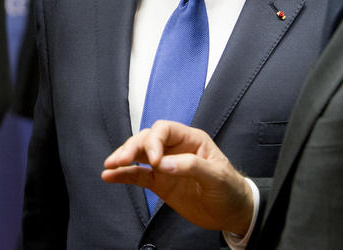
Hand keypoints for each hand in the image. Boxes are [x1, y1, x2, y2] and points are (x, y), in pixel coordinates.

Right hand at [101, 120, 252, 235]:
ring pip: (138, 155)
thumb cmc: (230, 189)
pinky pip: (137, 176)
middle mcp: (174, 149)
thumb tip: (163, 164)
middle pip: (146, 140)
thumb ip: (191, 166)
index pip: (164, 130)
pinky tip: (110, 176)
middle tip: (120, 160)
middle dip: (131, 148)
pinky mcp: (159, 183)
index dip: (154, 141)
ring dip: (123, 159)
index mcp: (190, 139)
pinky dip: (123, 175)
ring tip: (109, 166)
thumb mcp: (217, 176)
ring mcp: (165, 166)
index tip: (153, 160)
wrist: (233, 213)